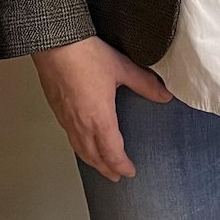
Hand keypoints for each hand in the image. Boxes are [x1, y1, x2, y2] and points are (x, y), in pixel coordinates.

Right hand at [31, 35, 171, 181]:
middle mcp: (81, 125)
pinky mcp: (57, 110)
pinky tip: (81, 141)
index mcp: (100, 119)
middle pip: (94, 157)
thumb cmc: (85, 55)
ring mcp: (66, 119)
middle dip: (107, 169)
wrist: (55, 43)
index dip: (122, 166)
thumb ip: (145, 84)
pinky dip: (79, 147)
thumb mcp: (122, 68)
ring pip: (80, 149)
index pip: (113, 154)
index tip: (130, 172)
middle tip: (116, 176)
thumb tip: (165, 94)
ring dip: (92, 161)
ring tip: (100, 165)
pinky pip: (69, 137)